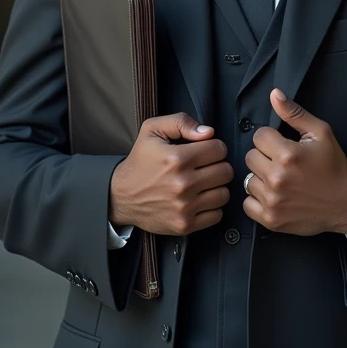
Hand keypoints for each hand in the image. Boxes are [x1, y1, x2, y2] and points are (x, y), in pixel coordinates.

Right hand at [109, 112, 233, 234]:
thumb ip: (181, 122)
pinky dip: (212, 207)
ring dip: (216, 187)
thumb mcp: (152, 130)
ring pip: (224, 193)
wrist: (120, 196)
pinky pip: (217, 215)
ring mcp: (185, 206)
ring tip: (203, 183)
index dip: (214, 147)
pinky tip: (200, 199)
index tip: (205, 151)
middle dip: (218, 166)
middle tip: (205, 167)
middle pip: (226, 171)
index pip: (219, 149)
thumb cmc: (140, 161)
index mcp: (177, 158)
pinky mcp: (185, 225)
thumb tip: (208, 132)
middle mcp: (183, 183)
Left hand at [242, 89, 346, 236]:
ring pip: (248, 179)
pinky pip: (247, 204)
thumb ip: (294, 113)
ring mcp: (273, 201)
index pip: (258, 136)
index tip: (282, 146)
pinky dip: (257, 200)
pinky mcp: (271, 219)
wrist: (346, 203)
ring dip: (261, 178)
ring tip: (281, 179)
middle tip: (283, 163)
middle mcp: (277, 178)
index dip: (271, 138)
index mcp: (288, 154)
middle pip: (250, 156)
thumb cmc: (334, 168)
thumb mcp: (320, 133)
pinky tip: (274, 195)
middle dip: (265, 157)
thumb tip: (275, 95)